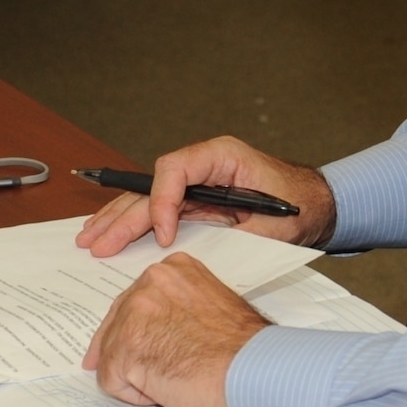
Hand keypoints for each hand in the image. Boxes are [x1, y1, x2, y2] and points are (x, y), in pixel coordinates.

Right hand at [75, 135, 336, 256]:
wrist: (317, 206)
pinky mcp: (198, 198)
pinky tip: (112, 232)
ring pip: (150, 195)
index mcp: (223, 156)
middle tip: (96, 243)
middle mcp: (206, 163)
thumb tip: (184, 250)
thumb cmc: (299, 209)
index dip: (162, 202)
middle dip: (124, 216)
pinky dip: (137, 221)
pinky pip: (161, 206)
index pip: (175, 169)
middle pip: (153, 185)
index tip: (165, 235)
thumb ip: (226, 230)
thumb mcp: (267, 223)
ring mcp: (200, 180)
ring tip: (90, 238)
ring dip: (120, 217)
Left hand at [83, 252, 267, 406]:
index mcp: (175, 268)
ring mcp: (135, 311)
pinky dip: (136, 394)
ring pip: (111, 353)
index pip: (136, 299)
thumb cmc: (241, 346)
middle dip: (129, 351)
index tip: (147, 344)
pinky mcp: (125, 346)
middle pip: (115, 324)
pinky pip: (112, 381)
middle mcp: (152, 281)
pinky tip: (167, 389)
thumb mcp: (210, 304)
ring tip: (173, 378)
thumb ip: (178, 306)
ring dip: (136, 373)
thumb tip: (155, 329)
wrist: (251, 368)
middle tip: (151, 370)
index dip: (139, 329)